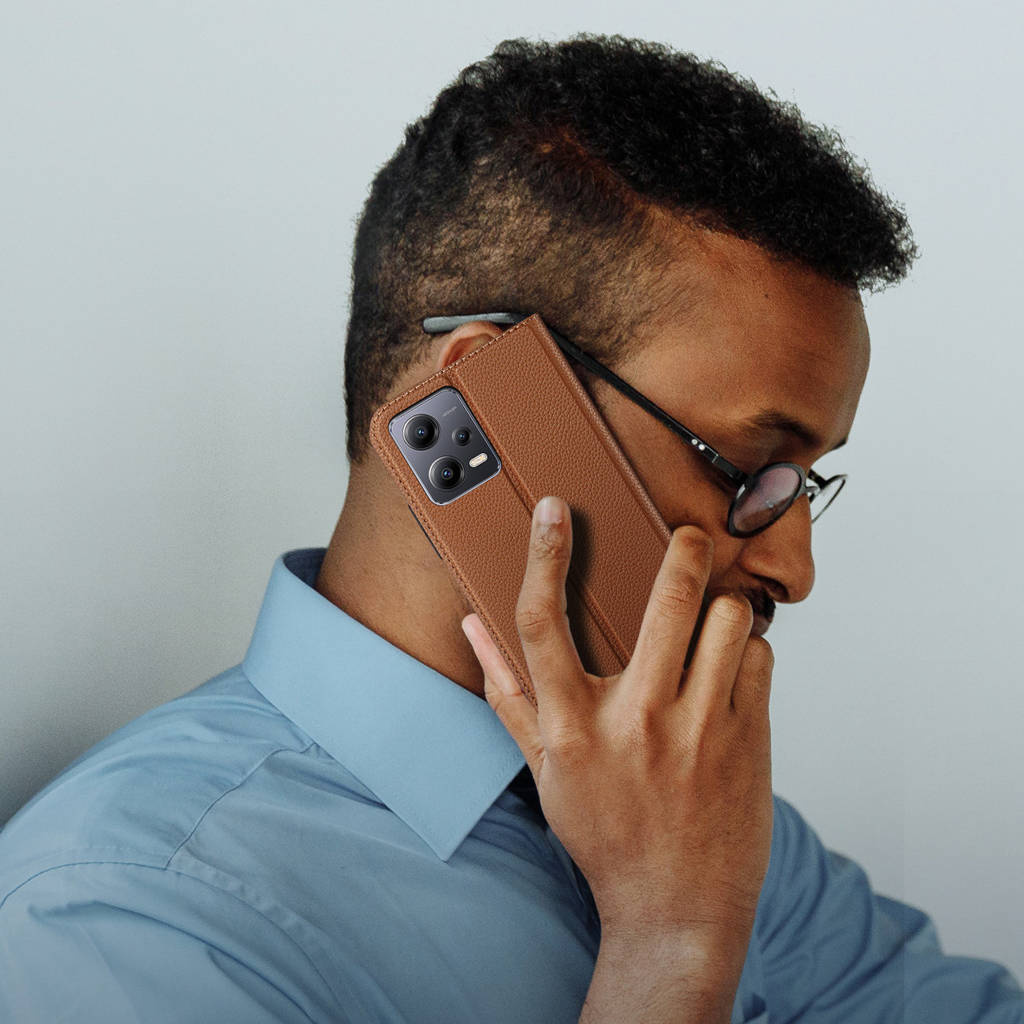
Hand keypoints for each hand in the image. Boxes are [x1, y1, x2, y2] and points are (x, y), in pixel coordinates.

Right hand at [461, 495, 773, 942]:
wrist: (677, 912)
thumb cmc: (604, 835)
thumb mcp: (544, 770)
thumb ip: (507, 693)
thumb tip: (473, 627)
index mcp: (571, 725)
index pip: (542, 622)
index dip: (543, 556)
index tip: (552, 509)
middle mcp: (634, 720)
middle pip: (666, 599)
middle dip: (683, 550)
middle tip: (687, 536)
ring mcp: (698, 730)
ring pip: (728, 619)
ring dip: (722, 609)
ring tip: (712, 625)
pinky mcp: (749, 740)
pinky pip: (760, 657)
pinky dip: (749, 653)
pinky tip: (731, 676)